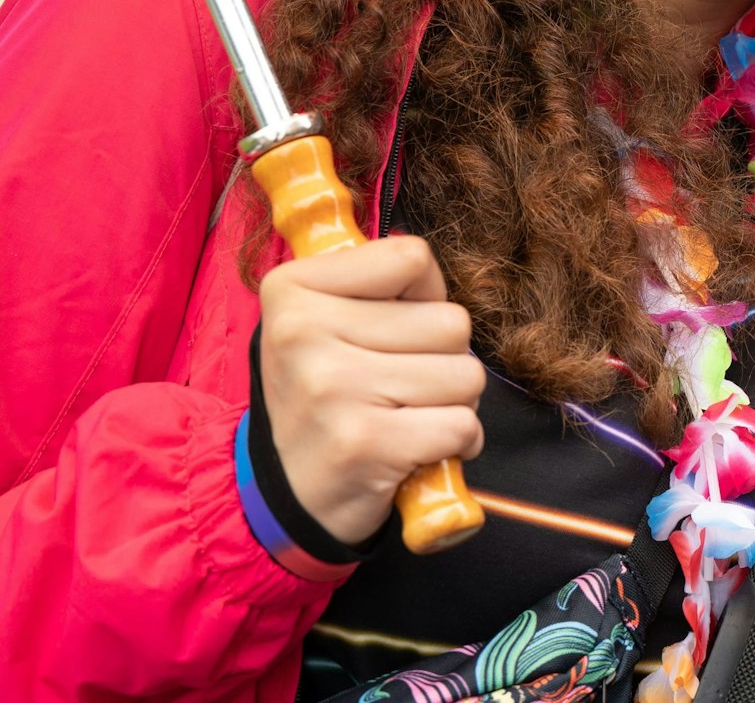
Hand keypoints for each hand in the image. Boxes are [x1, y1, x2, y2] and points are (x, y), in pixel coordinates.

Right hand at [258, 235, 485, 545]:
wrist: (285, 497)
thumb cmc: (325, 397)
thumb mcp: (323, 323)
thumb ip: (377, 284)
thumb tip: (427, 266)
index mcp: (291, 289)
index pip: (412, 259)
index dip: (422, 297)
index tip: (388, 331)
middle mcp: (304, 332)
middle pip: (452, 321)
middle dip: (443, 358)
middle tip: (398, 387)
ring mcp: (334, 388)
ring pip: (466, 373)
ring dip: (453, 402)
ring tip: (406, 417)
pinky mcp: (366, 442)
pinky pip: (463, 424)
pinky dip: (457, 442)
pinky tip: (417, 450)